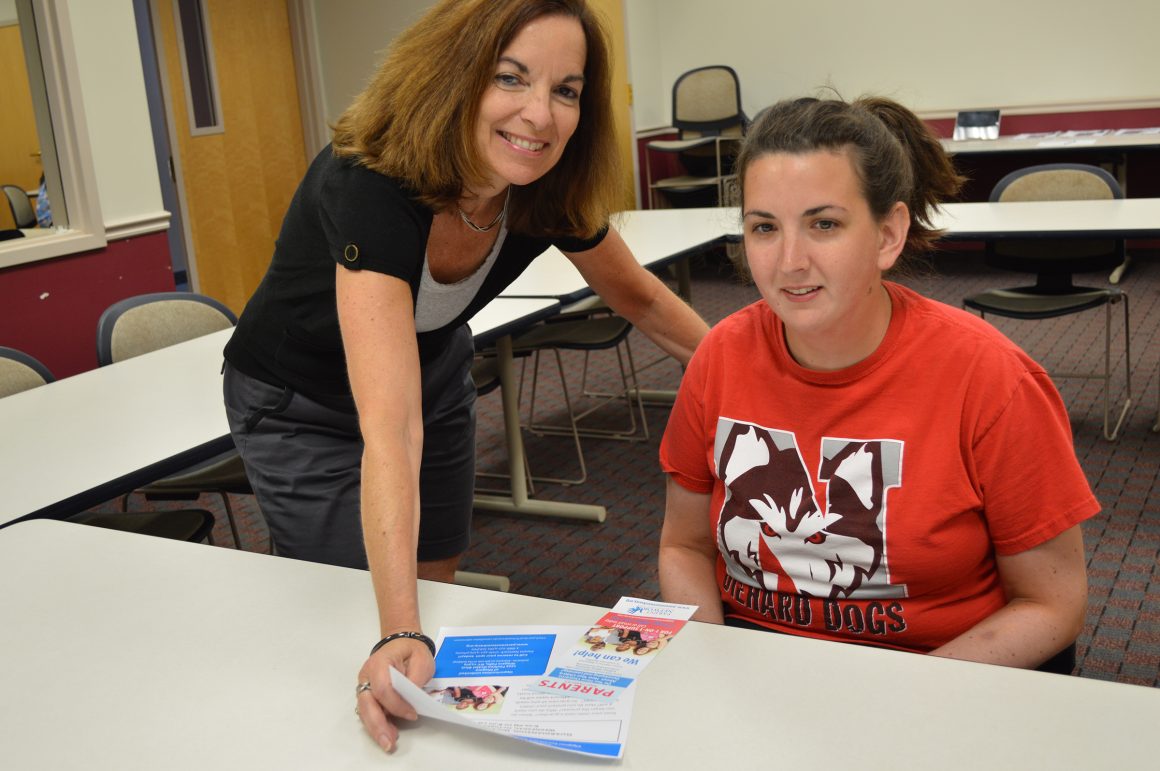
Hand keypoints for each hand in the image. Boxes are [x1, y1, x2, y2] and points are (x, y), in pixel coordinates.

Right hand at [355, 637, 435, 751]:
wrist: (401, 646)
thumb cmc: (411, 651)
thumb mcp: (421, 659)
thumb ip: (416, 678)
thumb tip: (410, 699)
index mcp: (379, 663)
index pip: (383, 688)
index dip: (396, 705)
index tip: (412, 714)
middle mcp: (367, 676)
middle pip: (367, 704)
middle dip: (377, 725)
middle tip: (389, 743)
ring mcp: (365, 686)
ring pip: (365, 711)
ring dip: (376, 729)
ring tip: (389, 742)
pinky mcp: (368, 696)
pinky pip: (369, 712)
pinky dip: (377, 724)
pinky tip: (388, 733)